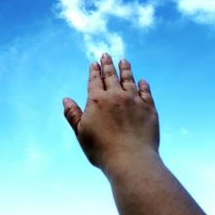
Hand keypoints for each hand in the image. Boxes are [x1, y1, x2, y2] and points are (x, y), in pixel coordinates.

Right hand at [63, 53, 158, 174]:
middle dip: (108, 64)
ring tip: (124, 61)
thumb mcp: (81, 133)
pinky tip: (142, 80)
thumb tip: (65, 99)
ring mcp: (134, 100)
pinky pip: (146, 91)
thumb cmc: (101, 149)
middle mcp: (115, 96)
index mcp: (97, 101)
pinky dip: (143, 84)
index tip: (95, 63)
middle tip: (107, 55)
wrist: (130, 160)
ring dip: (125, 69)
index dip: (94, 71)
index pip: (95, 80)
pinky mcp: (148, 108)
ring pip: (129, 79)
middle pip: (111, 75)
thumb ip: (72, 114)